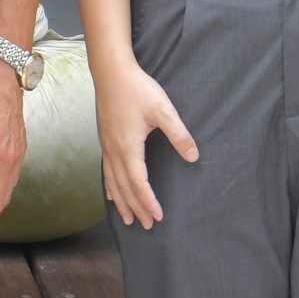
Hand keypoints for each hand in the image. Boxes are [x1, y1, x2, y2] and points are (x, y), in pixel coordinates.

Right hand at [91, 52, 198, 229]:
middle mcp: (114, 151)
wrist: (111, 71)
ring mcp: (106, 145)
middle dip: (135, 208)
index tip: (158, 217)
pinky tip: (112, 193)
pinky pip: (106, 171)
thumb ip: (179, 135)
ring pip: (112, 182)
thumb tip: (194, 157)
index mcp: (128, 147)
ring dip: (121, 202)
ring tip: (127, 219)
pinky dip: (110, 186)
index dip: (148, 202)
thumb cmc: (138, 88)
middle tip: (146, 226)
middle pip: (124, 188)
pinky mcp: (105, 139)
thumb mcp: (164, 110)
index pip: (138, 183)